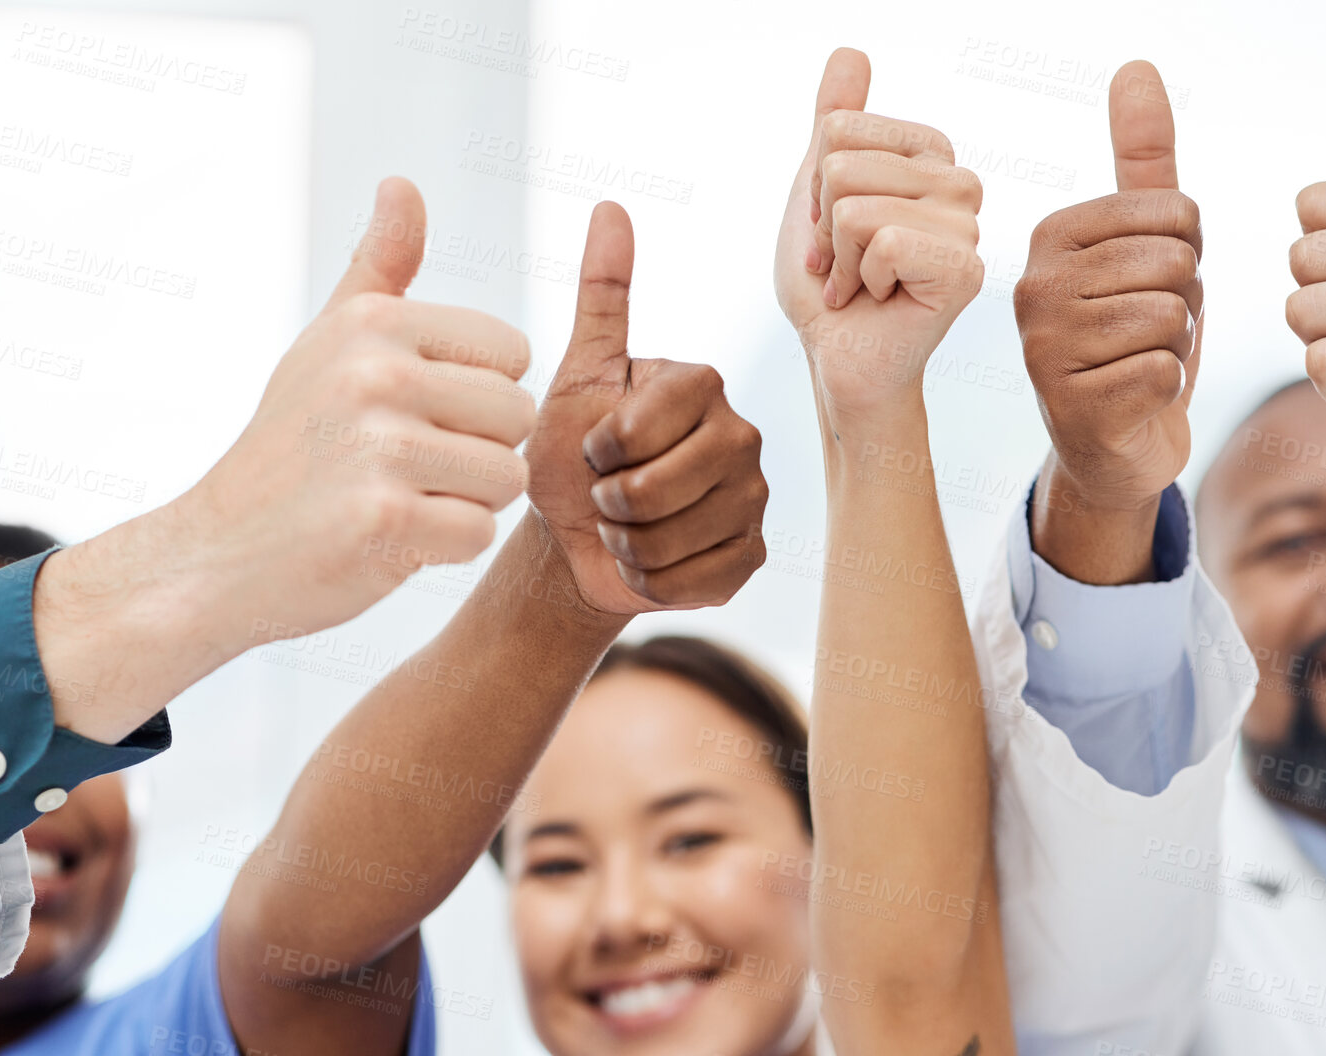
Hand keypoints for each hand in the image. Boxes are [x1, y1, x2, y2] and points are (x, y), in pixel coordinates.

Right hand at [30, 178, 535, 742]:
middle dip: (480, 453)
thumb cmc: (290, 449)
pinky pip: (478, 533)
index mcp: (375, 323)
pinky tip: (391, 542)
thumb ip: (380, 269)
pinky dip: (444, 549)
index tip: (415, 417)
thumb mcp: (327, 343)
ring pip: (507, 478)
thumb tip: (403, 185)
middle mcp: (376, 374)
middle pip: (519, 417)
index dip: (479, 397)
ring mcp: (378, 447)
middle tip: (408, 470)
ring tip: (399, 502)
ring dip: (465, 503)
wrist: (216, 552)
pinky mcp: (383, 520)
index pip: (512, 353)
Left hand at [526, 201, 767, 615]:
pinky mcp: (751, 555)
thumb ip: (601, 296)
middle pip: (660, 487)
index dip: (598, 450)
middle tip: (604, 495)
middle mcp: (742, 434)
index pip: (641, 427)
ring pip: (674, 538)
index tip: (591, 448)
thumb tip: (611, 204)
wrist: (578, 538)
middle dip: (610, 502)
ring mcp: (754, 497)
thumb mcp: (577, 373)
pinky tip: (646, 563)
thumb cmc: (572, 451)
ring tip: (622, 528)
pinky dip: (652, 581)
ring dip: (626, 544)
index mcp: (702, 383)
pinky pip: (696, 581)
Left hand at [774, 48, 982, 436]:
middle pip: (843, 163)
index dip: (814, 186)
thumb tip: (850, 53)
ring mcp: (967, 226)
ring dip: (841, 259)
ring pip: (856, 205)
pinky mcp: (964, 270)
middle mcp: (958, 183)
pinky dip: (861, 280)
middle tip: (845, 264)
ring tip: (863, 285)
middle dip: (823, 226)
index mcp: (929, 154)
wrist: (840, 362)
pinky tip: (880, 300)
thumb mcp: (816, 192)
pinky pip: (884, 241)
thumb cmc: (830, 287)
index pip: (840, 128)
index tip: (834, 230)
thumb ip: (834, 123)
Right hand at [1015, 61, 1201, 517]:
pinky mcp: (1070, 406)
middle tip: (1147, 333)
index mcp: (1052, 237)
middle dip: (1184, 303)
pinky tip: (1133, 400)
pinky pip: (1163, 373)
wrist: (1113, 448)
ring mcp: (1045, 349)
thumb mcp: (1147, 245)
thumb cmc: (1133, 339)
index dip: (1190, 254)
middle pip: (1175, 264)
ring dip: (1176, 349)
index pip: (1177, 212)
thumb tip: (1136, 66)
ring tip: (1138, 363)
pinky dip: (1166, 391)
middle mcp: (1034, 287)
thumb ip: (1143, 159)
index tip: (1152, 285)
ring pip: (1170, 318)